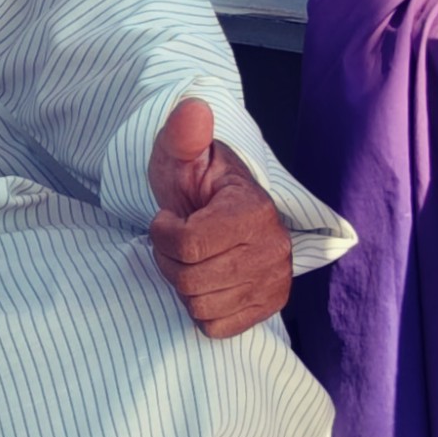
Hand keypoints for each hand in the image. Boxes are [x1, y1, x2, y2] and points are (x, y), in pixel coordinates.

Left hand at [148, 98, 291, 337]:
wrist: (222, 209)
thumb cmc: (196, 185)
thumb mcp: (181, 155)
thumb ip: (182, 135)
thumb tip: (192, 109)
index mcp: (254, 211)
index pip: (187, 245)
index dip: (162, 234)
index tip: (169, 218)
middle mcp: (274, 249)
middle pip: (190, 280)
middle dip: (169, 260)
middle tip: (178, 241)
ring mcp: (275, 281)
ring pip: (200, 305)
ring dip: (184, 285)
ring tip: (194, 258)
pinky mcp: (269, 306)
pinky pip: (216, 327)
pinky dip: (202, 309)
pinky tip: (207, 280)